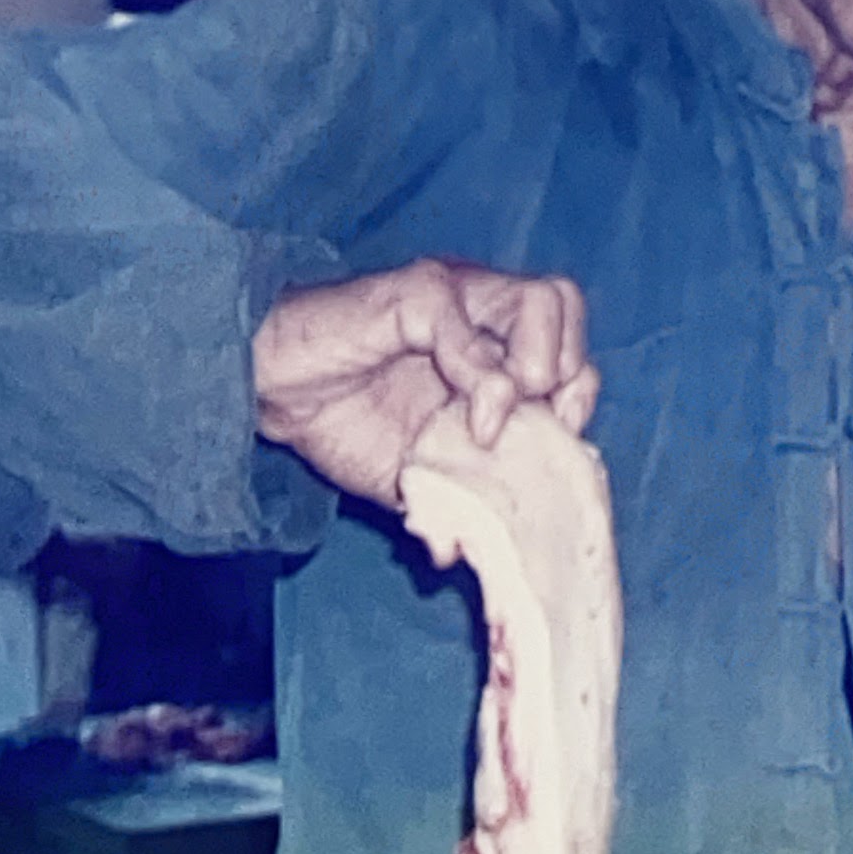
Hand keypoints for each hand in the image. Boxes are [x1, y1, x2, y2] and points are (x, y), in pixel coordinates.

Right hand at [253, 260, 596, 505]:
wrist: (275, 394)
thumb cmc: (343, 422)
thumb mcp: (414, 476)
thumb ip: (449, 504)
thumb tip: (455, 557)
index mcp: (495, 350)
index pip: (571, 348)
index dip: (577, 393)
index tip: (559, 441)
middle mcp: (482, 313)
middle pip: (566, 306)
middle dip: (569, 374)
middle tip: (538, 425)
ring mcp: (452, 298)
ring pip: (539, 300)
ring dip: (537, 364)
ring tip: (505, 416)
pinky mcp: (413, 295)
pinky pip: (462, 319)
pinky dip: (478, 371)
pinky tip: (470, 418)